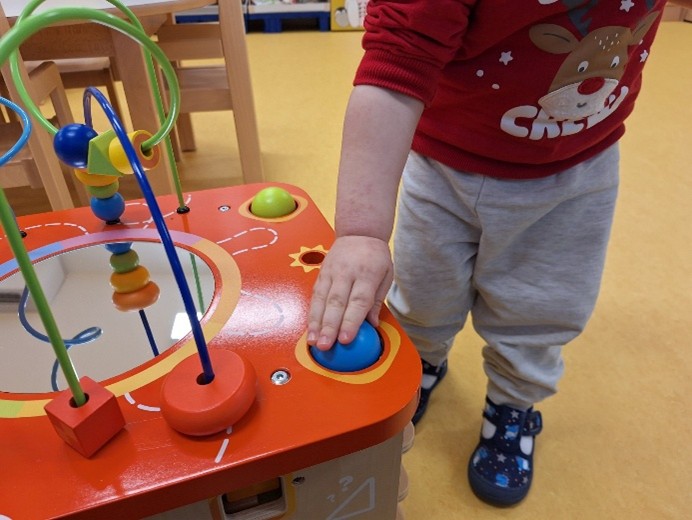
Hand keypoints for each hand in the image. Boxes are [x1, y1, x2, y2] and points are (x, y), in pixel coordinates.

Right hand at [307, 235, 392, 350]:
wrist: (359, 231)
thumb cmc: (375, 256)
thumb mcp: (386, 275)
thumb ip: (377, 301)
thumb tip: (372, 325)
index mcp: (367, 274)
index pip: (358, 301)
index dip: (351, 321)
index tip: (346, 339)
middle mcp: (346, 273)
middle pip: (336, 303)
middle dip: (329, 326)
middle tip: (326, 345)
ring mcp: (331, 273)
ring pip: (321, 300)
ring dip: (316, 323)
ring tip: (313, 341)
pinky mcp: (321, 274)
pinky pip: (315, 296)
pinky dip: (312, 314)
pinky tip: (310, 328)